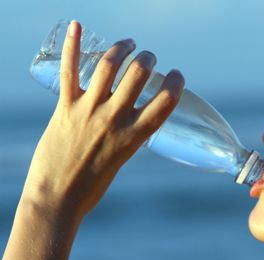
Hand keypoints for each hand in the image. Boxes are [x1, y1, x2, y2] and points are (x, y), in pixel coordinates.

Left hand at [22, 20, 183, 218]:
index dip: (176, 83)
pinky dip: (73, 46)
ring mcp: (88, 111)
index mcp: (134, 137)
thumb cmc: (91, 188)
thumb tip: (129, 121)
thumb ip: (127, 137)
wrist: (57, 199)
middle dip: (148, 59)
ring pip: (109, 66)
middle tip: (149, 58)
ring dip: (123, 48)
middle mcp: (114, 119)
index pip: (165, 102)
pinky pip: (70, 71)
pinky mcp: (65, 107)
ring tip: (128, 44)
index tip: (177, 75)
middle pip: (139, 75)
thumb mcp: (121, 161)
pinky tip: (77, 26)